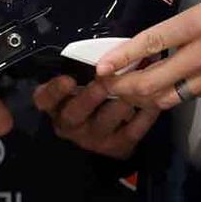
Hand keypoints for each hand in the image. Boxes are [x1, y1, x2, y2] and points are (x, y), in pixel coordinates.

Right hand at [33, 75, 158, 159]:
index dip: (55, 90)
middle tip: (108, 79)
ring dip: (123, 100)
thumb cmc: (90, 93)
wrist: (102, 131)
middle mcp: (70, 126)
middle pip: (77, 112)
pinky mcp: (117, 148)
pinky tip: (155, 100)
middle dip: (93, 94)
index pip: (45, 99)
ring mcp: (93, 140)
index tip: (69, 79)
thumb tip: (104, 53)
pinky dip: (146, 114)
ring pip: (107, 119)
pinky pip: (133, 130)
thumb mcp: (78, 81)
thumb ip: (82, 69)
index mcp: (56, 106)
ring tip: (139, 84)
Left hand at [97, 0, 200, 110]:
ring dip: (146, 98)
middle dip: (126, 87)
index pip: (155, 42)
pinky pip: (194, 97)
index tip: (102, 65)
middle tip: (106, 86)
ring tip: (127, 95)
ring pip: (172, 97)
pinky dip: (174, 98)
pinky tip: (162, 93)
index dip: (124, 55)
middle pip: (156, 80)